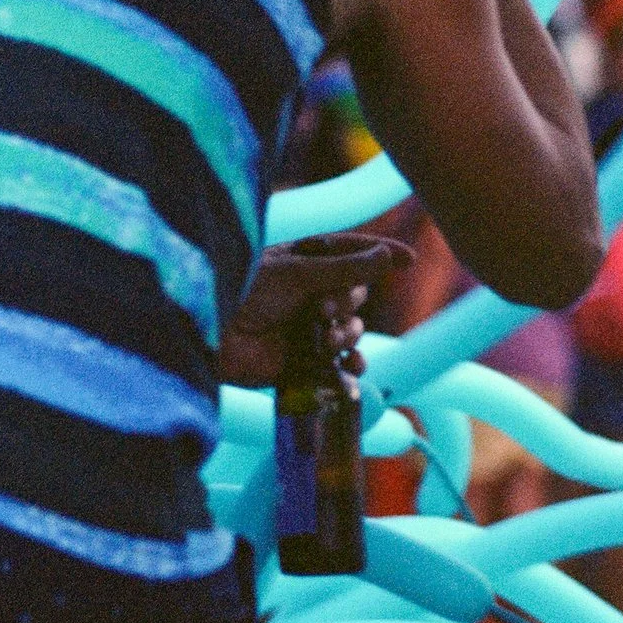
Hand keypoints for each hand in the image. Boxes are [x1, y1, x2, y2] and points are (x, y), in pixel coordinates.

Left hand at [219, 236, 412, 386]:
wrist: (213, 340)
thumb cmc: (244, 294)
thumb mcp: (296, 273)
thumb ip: (343, 268)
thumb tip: (384, 256)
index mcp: (303, 263)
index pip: (351, 253)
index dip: (381, 254)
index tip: (409, 259)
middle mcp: (308, 294)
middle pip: (356, 295)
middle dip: (348, 303)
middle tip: (323, 309)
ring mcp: (307, 328)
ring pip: (352, 331)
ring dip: (347, 336)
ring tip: (326, 341)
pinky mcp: (304, 362)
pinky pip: (341, 366)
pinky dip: (350, 369)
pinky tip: (348, 369)